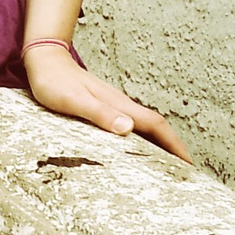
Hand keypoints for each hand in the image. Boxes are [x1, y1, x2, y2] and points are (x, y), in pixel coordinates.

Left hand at [23, 42, 190, 161]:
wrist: (44, 60)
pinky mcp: (103, 108)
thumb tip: (128, 128)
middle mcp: (121, 105)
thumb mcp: (74, 100)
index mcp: (119, 105)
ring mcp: (113, 106)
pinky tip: (136, 152)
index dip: (174, 145)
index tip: (189, 165)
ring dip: (159, 146)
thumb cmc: (54, 82)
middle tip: (185, 174)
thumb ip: (99, 113)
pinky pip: (130, 127)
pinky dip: (141, 141)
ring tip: (167, 168)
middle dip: (174, 149)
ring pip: (144, 128)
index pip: (156, 126)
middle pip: (156, 128)